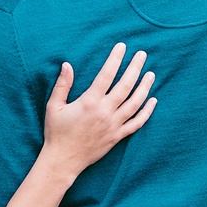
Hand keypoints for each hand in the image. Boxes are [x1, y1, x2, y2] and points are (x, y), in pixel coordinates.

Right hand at [43, 43, 156, 177]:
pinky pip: (137, 122)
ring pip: (135, 102)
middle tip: (142, 55)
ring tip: (151, 74)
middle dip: (135, 68)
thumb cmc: (56, 132)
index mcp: (89, 102)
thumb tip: (67, 65)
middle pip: (125, 86)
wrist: (63, 159)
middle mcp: (105, 111)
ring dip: (145, 87)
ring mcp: (113, 124)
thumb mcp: (54, 106)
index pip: (106, 75)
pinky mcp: (117, 136)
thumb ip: (62, 85)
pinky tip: (152, 101)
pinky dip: (147, 111)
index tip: (122, 47)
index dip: (115, 59)